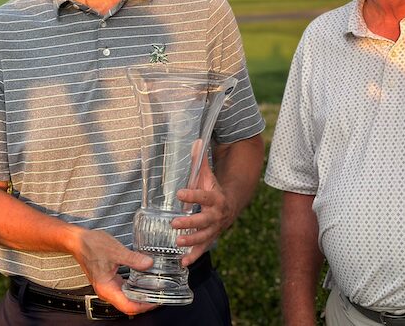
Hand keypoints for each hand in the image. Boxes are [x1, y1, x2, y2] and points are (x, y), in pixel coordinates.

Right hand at [69, 228, 157, 314]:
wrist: (78, 240)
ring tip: (154, 291)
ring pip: (127, 299)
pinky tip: (144, 283)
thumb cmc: (90, 245)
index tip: (156, 301)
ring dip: (140, 297)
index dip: (144, 306)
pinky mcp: (109, 281)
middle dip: (145, 304)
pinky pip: (124, 291)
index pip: (128, 306)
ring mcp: (108, 287)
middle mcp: (106, 291)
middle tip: (159, 296)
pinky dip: (135, 289)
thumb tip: (148, 264)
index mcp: (106, 288)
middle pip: (128, 306)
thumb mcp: (115, 250)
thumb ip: (133, 259)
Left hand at [172, 144, 234, 265]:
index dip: (192, 194)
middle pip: (205, 220)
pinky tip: (183, 263)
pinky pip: (203, 249)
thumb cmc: (213, 189)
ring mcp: (214, 228)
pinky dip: (194, 256)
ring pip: (205, 236)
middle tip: (174, 222)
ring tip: (177, 242)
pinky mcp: (210, 238)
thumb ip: (200, 162)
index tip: (179, 193)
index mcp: (215, 197)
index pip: (204, 195)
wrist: (230, 205)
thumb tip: (196, 140)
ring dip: (192, 241)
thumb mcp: (207, 175)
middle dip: (190, 222)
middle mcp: (217, 215)